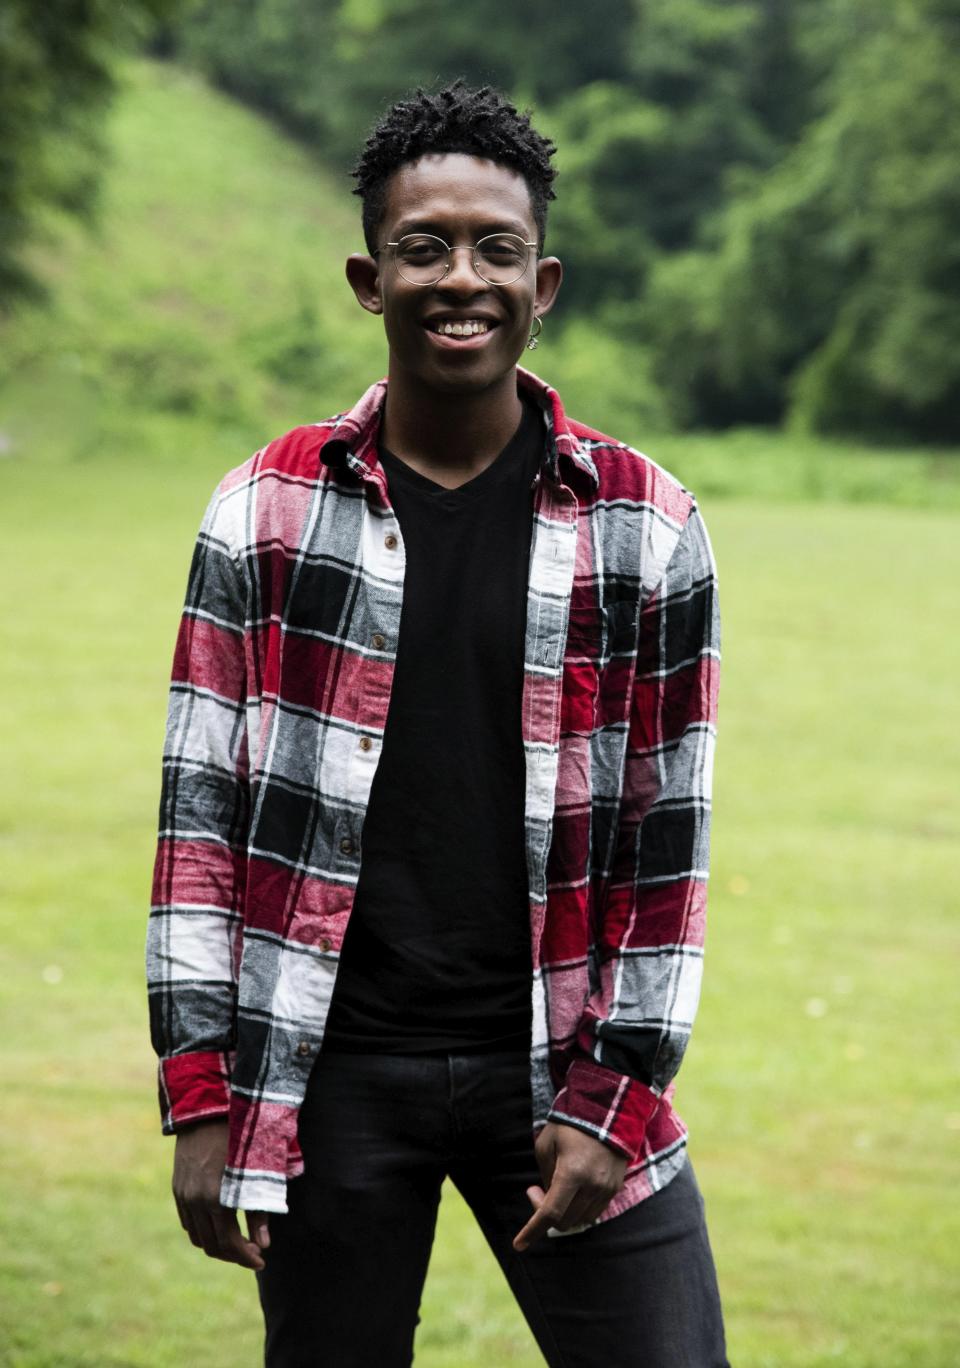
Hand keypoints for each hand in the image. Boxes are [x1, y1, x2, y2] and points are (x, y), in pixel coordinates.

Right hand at [172, 1118, 270, 1270]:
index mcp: (215, 1198)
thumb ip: (259, 1209)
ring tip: (239, 1242)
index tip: (261, 1260)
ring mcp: (183, 1196)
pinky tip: (220, 1226)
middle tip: (253, 1253)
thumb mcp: (254, 1172)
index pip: (229, 1243)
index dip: (246, 1256)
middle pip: (212, 1246)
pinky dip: (204, 1231)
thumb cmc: (238, 1137)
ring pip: (198, 1237)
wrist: (206, 1110)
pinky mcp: (178, 1189)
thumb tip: (264, 1244)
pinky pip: (188, 1222)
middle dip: (234, 1255)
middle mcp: (195, 1201)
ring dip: (218, 1245)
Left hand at [512, 1122, 626, 1251]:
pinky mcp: (615, 1188)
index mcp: (571, 1173)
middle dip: (544, 1213)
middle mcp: (591, 1186)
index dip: (532, 1231)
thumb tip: (548, 1199)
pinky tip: (573, 1189)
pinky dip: (579, 1208)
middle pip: (564, 1220)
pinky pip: (594, 1211)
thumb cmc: (570, 1126)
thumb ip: (545, 1176)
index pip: (550, 1213)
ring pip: (580, 1220)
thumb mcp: (546, 1145)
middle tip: (536, 1191)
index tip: (518, 1245)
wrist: (606, 1112)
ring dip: (564, 1212)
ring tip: (556, 1187)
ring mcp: (606, 1189)